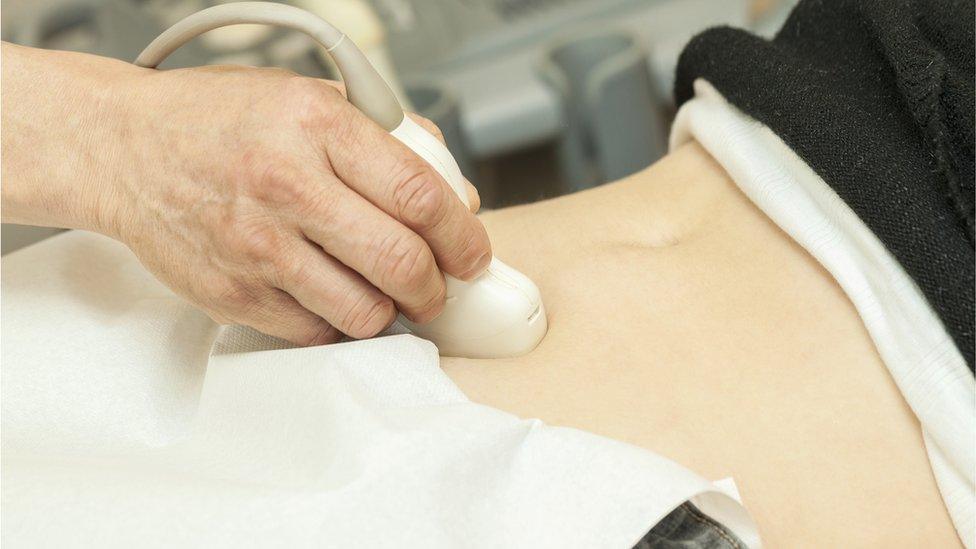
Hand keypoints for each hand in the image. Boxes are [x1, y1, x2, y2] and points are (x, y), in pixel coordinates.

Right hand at [1, 44, 490, 344]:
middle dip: (436, 287)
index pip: (420, 194)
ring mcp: (256, 247)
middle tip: (437, 285)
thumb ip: (390, 139)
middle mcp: (285, 185)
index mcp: (316, 125)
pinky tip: (331, 297)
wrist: (124, 149)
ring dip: (390, 311)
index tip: (473, 253)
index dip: (463, 236)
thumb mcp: (308, 97)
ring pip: (364, 312)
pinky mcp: (232, 294)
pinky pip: (315, 334)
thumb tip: (457, 194)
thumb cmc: (220, 121)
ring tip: (382, 292)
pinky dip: (338, 324)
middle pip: (401, 262)